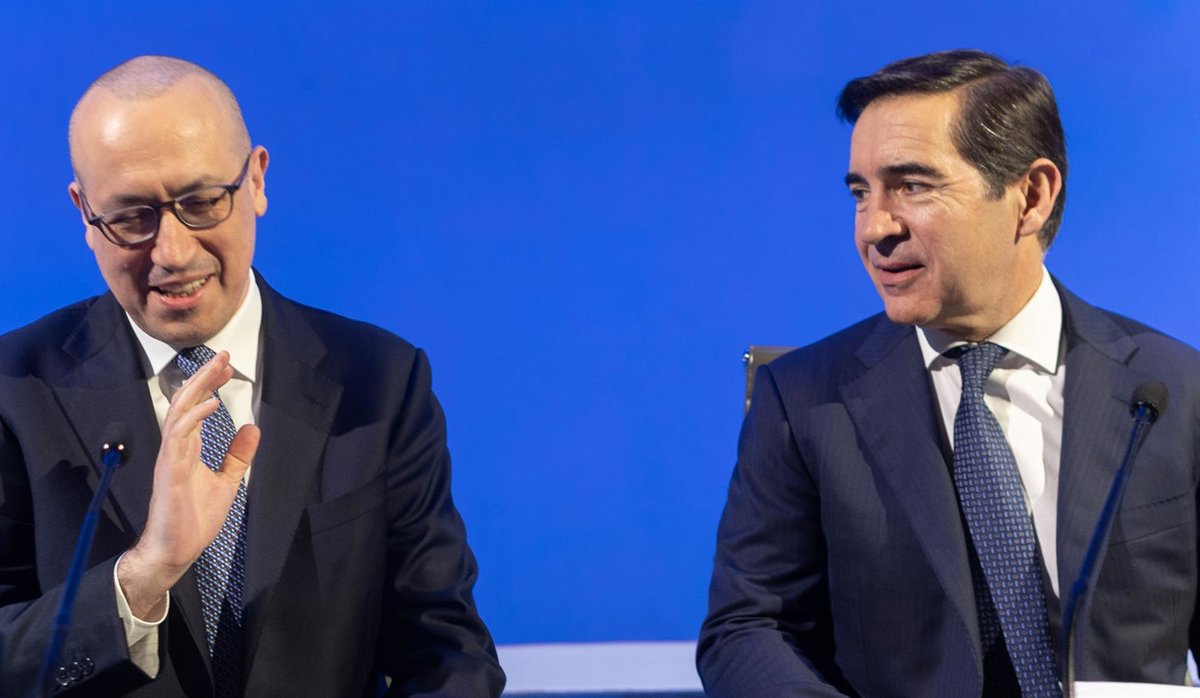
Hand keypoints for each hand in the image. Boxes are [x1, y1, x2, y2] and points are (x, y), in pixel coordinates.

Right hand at [116, 350, 260, 619]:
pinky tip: (211, 403)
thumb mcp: (227, 481)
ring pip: (179, 412)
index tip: (227, 366)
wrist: (175, 550)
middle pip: (186, 402)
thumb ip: (237, 455)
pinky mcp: (171, 472)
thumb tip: (253, 428)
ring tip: (217, 369)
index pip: (196, 407)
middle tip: (224, 355)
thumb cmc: (194, 519)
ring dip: (198, 388)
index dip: (209, 384)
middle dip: (204, 377)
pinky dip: (194, 417)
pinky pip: (179, 437)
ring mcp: (171, 458)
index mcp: (187, 449)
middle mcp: (176, 448)